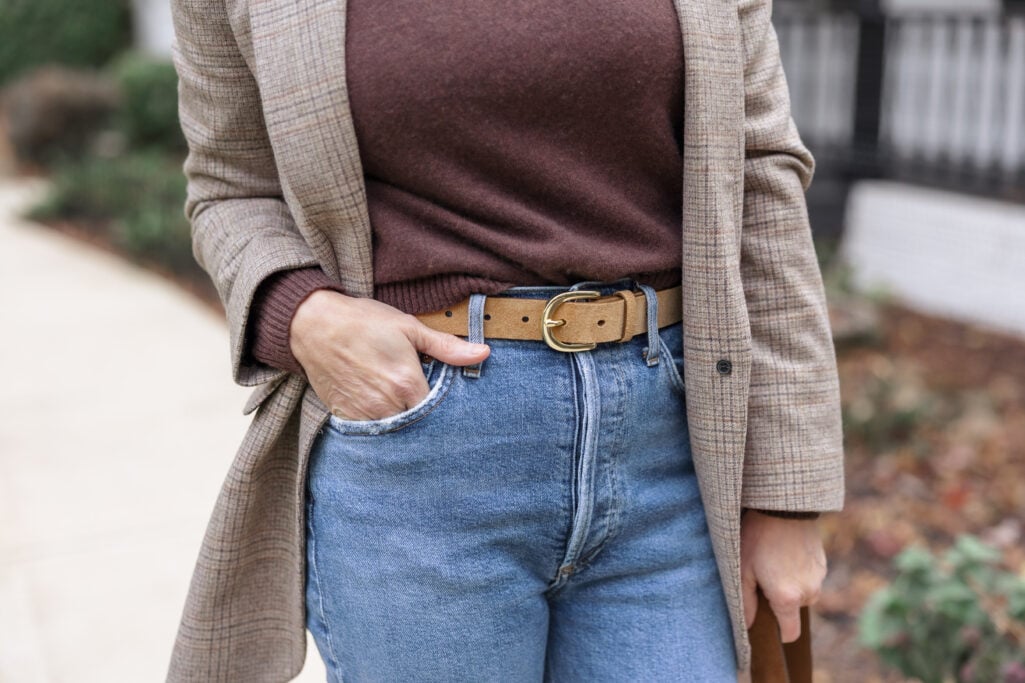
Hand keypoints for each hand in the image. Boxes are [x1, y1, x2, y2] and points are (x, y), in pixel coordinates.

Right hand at [289, 290, 489, 419]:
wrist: (314, 324)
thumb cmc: (363, 322)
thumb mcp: (408, 327)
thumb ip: (446, 346)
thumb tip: (483, 353)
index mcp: (407, 384)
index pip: (437, 411)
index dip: (442, 407)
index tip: (442, 399)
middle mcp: (387, 405)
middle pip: (417, 425)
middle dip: (422, 417)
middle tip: (421, 401)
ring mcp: (364, 414)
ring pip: (394, 431)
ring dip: (401, 421)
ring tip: (401, 404)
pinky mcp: (346, 417)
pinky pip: (370, 430)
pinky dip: (378, 424)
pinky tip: (380, 407)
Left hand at [740, 510, 826, 642]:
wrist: (783, 507)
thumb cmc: (757, 538)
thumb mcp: (743, 570)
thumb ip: (745, 603)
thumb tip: (748, 626)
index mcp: (788, 599)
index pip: (790, 634)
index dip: (778, 632)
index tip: (766, 620)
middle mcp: (809, 593)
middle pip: (794, 611)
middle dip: (780, 602)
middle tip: (763, 578)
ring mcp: (818, 578)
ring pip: (802, 594)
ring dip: (790, 586)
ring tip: (773, 562)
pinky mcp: (822, 564)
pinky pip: (809, 578)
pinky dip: (798, 572)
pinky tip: (784, 553)